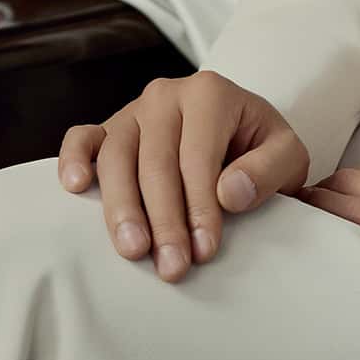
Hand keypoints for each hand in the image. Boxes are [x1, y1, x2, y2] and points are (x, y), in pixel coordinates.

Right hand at [57, 69, 308, 280]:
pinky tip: (75, 188)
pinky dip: (73, 159)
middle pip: (155, 161)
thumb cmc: (260, 150)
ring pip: (116, 156)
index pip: (198, 156)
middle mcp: (166, 95)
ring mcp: (133, 111)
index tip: (205, 250)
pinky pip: (82, 138)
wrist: (240, 135)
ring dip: (121, 207)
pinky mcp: (108, 128)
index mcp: (210, 93)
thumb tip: (230, 193)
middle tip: (171, 267)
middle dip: (164, 219)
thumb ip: (268, 170)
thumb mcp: (286, 155)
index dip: (200, 206)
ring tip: (132, 250)